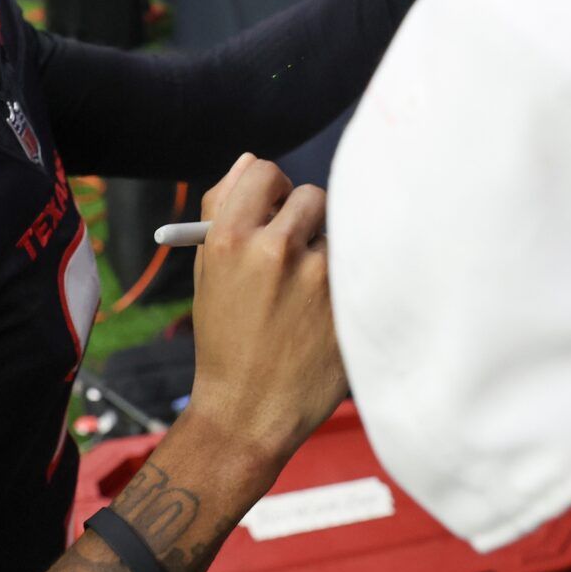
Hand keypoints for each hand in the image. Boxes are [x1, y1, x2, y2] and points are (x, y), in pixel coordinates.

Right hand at [186, 154, 344, 461]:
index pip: (266, 172)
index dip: (274, 190)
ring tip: (312, 292)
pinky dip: (351, 281)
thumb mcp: (209, 272)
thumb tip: (251, 159)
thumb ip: (223, 208)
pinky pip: (361, 266)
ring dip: (332, 251)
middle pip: (312, 196)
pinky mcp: (350, 303)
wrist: (249, 411)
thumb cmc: (227, 338)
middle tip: (299, 254)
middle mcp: (274, 250)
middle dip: (307, 221)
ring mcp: (318, 277)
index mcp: (230, 239)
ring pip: (341, 231)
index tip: (277, 211)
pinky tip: (331, 310)